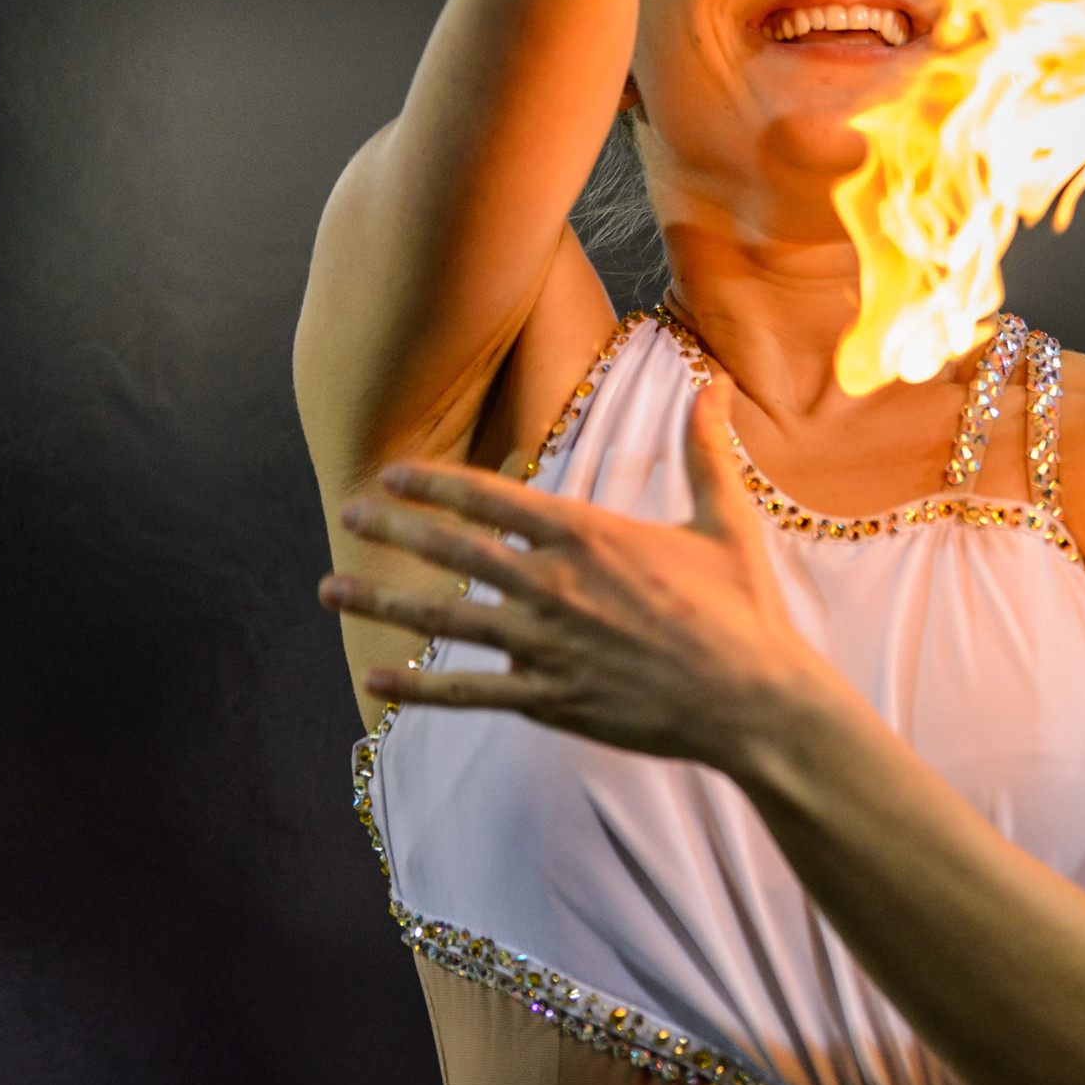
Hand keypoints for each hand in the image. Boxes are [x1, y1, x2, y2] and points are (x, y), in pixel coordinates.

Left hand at [320, 379, 838, 771]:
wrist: (755, 699)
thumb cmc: (743, 608)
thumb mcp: (723, 518)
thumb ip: (704, 449)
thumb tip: (715, 383)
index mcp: (590, 535)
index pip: (493, 498)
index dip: (435, 483)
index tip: (391, 474)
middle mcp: (557, 585)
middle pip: (456, 550)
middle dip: (395, 529)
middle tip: (347, 512)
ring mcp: (549, 646)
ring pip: (448, 620)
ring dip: (383, 604)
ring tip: (330, 589)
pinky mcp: (552, 701)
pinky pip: (470, 693)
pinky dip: (419, 687)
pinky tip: (376, 680)